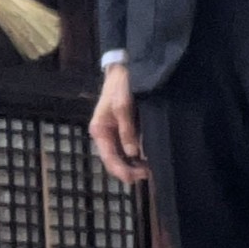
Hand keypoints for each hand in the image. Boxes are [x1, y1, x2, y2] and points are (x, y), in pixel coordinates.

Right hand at [90, 61, 149, 182]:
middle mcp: (105, 134)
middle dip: (129, 170)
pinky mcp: (124, 129)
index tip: (136, 178)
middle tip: (147, 174)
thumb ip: (127, 130)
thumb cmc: (120, 86)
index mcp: (100, 130)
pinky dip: (137, 155)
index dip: (121, 170)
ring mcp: (114, 132)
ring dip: (133, 164)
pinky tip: (147, 158)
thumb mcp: (123, 106)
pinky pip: (128, 147)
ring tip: (149, 169)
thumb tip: (133, 153)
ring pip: (122, 156)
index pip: (108, 158)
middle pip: (115, 160)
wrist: (124, 69)